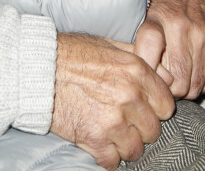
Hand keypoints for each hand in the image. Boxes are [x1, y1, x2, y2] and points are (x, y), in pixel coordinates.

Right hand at [51, 32, 174, 170]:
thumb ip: (138, 57)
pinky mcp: (93, 139)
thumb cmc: (72, 53)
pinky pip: (112, 161)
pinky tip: (97, 140)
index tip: (142, 108)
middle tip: (122, 119)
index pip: (166, 105)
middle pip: (153, 131)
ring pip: (135, 150)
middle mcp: (129, 97)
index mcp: (136, 71)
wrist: (38, 67)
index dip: (154, 108)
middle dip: (139, 127)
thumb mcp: (109, 44)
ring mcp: (113, 121)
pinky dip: (105, 155)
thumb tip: (162, 71)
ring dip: (123, 144)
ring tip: (109, 131)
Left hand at [134, 0, 204, 99]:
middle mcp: (181, 25)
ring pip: (193, 86)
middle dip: (168, 89)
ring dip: (183, 91)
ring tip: (175, 80)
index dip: (148, 68)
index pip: (149, 46)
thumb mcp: (140, 17)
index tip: (146, 74)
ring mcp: (202, 36)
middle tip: (162, 84)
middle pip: (176, 78)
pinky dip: (199, 86)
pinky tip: (190, 76)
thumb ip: (136, 43)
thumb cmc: (158, 9)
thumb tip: (138, 74)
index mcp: (156, 17)